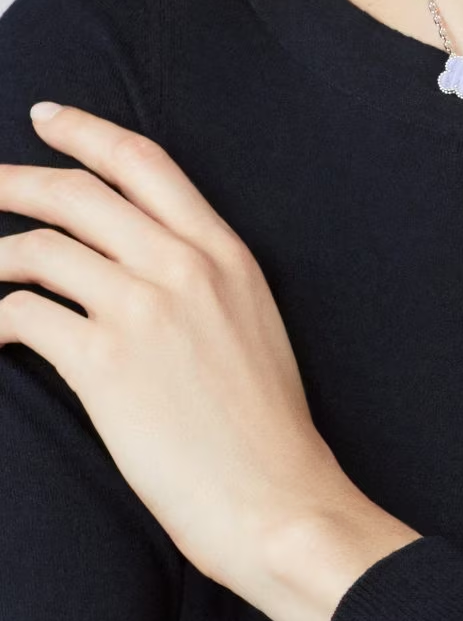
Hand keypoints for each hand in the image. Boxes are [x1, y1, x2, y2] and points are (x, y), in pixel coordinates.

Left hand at [0, 102, 417, 620]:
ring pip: (40, 249)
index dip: (87, 133)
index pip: (145, 165)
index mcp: (227, 257)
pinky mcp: (105, 362)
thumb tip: (139, 273)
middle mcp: (184, 268)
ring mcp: (143, 310)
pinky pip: (23, 313)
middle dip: (17, 181)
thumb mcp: (254, 332)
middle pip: (78, 194)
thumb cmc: (269, 434)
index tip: (47, 119)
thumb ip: (204, 287)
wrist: (277, 501)